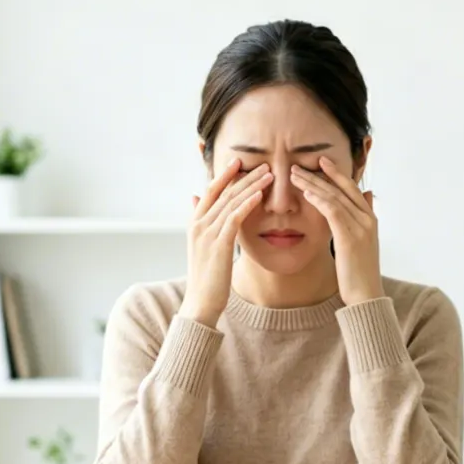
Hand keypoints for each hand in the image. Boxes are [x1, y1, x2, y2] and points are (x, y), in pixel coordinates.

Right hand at [180, 159, 271, 324]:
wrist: (200, 302)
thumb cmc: (206, 278)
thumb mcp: (201, 247)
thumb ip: (202, 223)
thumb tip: (195, 198)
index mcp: (195, 223)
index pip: (210, 191)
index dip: (225, 175)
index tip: (240, 161)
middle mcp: (199, 224)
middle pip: (223, 192)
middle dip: (243, 176)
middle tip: (262, 164)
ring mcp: (207, 234)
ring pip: (230, 202)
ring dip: (251, 186)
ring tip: (268, 175)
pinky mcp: (219, 245)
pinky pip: (234, 219)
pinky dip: (247, 205)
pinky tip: (260, 196)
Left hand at [290, 156, 382, 303]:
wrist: (366, 296)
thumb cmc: (358, 273)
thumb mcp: (361, 243)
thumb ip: (361, 220)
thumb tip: (367, 195)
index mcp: (370, 219)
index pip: (352, 189)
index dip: (336, 174)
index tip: (319, 161)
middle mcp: (368, 219)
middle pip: (342, 189)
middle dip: (319, 175)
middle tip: (298, 164)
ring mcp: (361, 227)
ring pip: (335, 197)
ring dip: (313, 184)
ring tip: (294, 175)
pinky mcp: (351, 238)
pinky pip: (334, 212)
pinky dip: (320, 200)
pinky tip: (306, 193)